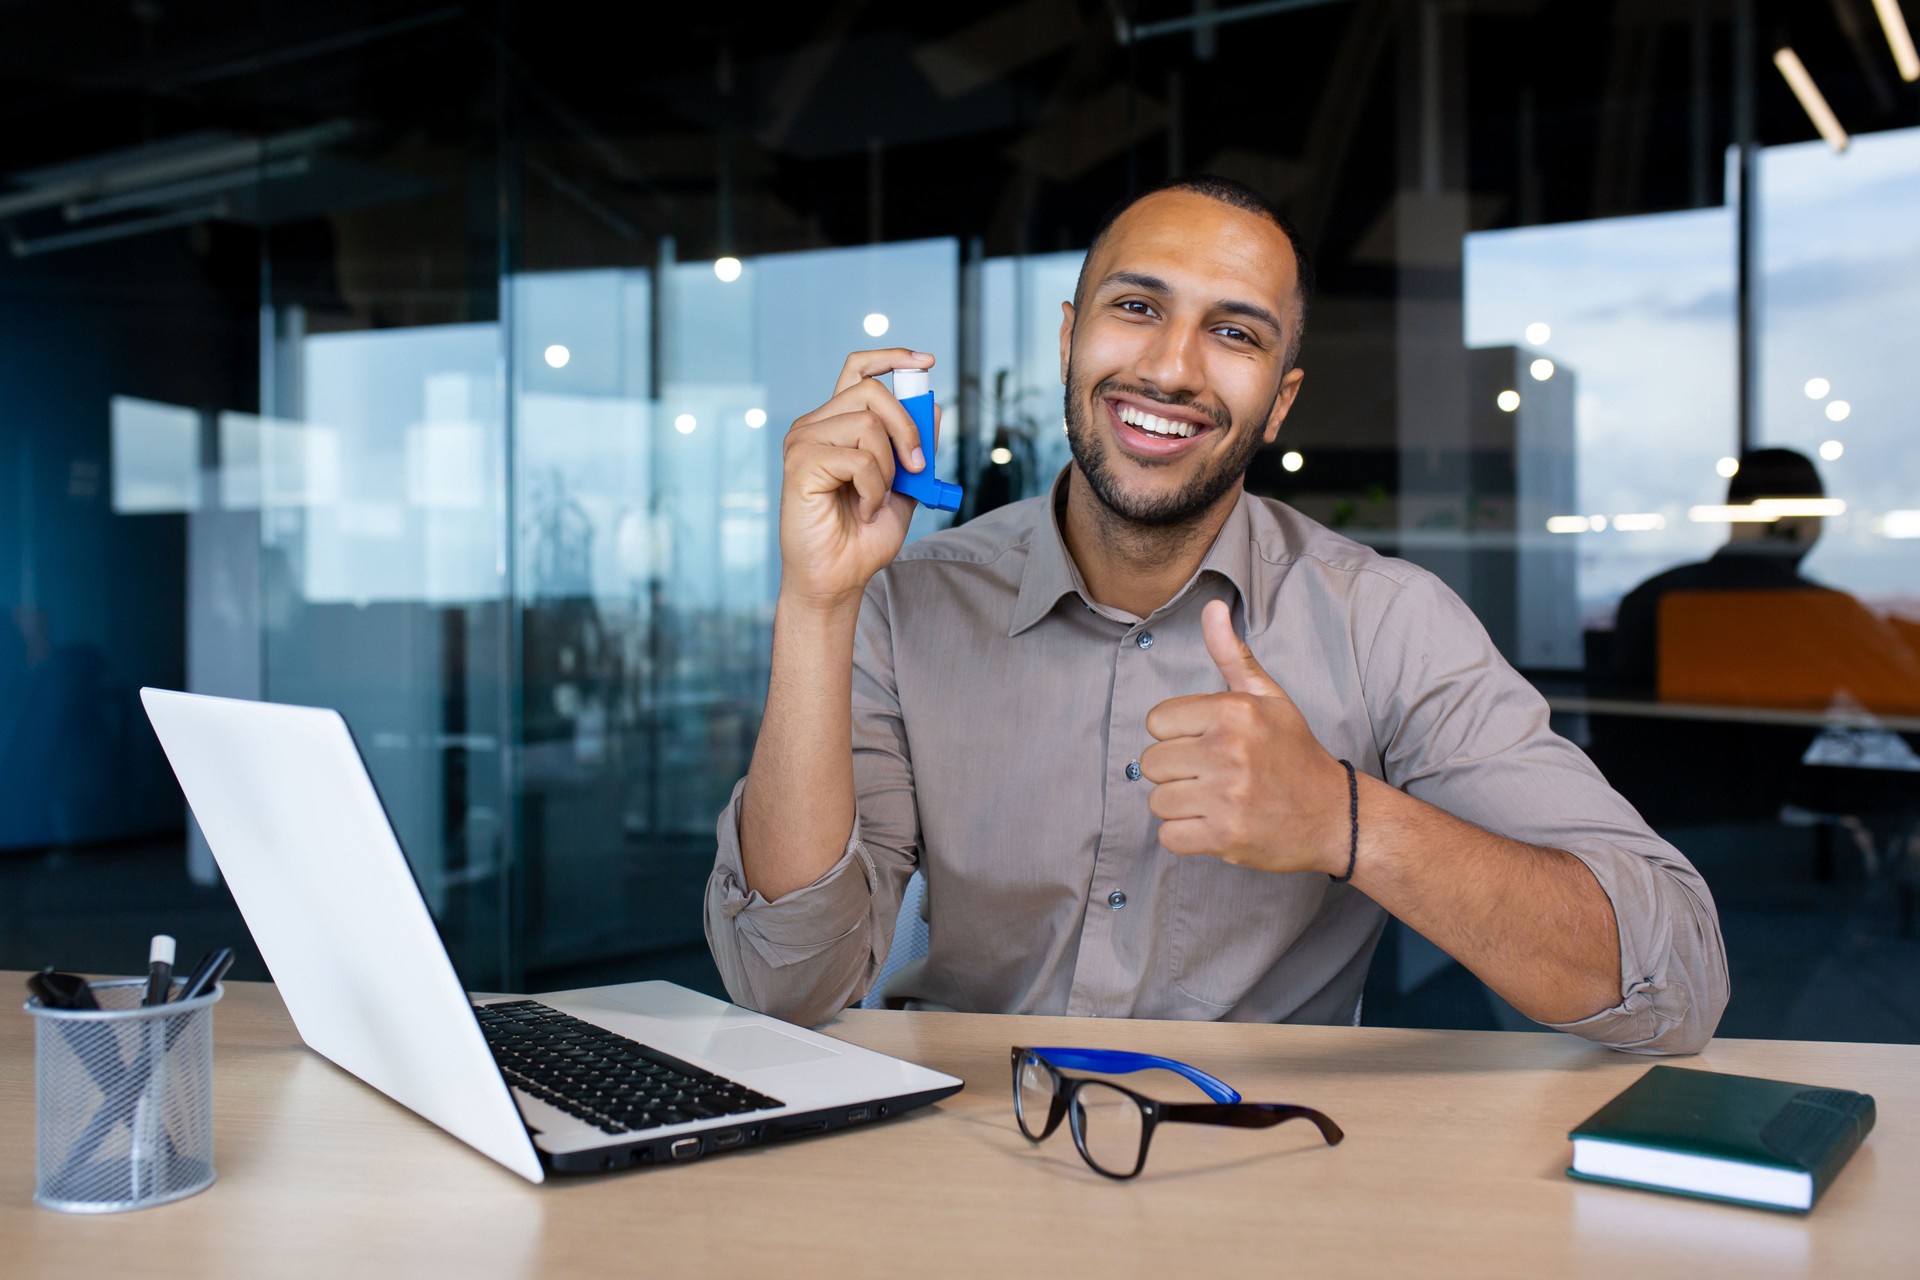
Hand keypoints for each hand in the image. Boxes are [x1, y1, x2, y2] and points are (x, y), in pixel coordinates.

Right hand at [778, 349, 939, 610]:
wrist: (838, 578)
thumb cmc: (862, 536)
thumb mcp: (904, 485)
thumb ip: (916, 447)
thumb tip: (932, 407)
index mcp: (836, 424)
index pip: (858, 370)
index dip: (892, 359)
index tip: (926, 362)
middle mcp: (815, 426)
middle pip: (870, 391)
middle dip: (907, 426)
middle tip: (916, 466)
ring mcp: (803, 441)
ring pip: (868, 424)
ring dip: (888, 469)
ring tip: (875, 500)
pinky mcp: (800, 462)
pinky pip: (858, 458)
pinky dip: (873, 488)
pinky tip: (861, 509)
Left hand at [1140, 600, 1349, 874]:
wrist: (1334, 814)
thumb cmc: (1294, 753)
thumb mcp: (1269, 698)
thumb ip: (1233, 656)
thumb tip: (1212, 607)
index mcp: (1233, 711)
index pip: (1156, 721)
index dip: (1177, 735)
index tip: (1206, 743)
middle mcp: (1228, 750)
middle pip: (1151, 763)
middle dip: (1176, 772)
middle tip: (1211, 776)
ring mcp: (1226, 795)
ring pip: (1157, 801)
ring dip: (1180, 806)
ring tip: (1214, 800)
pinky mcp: (1225, 835)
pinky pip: (1169, 837)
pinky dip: (1185, 837)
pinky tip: (1213, 825)